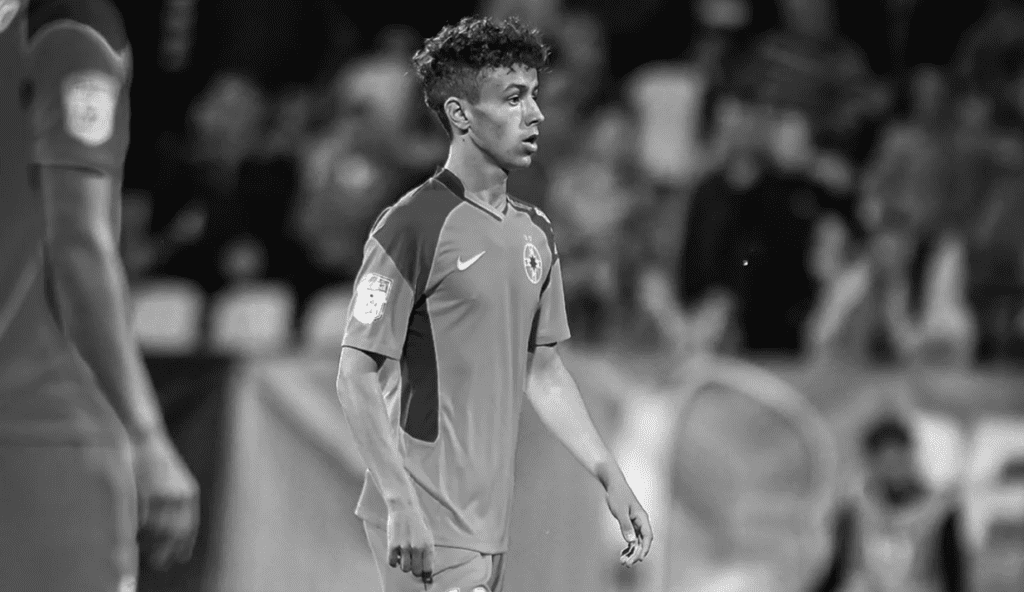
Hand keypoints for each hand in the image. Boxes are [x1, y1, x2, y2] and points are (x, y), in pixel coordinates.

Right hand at [133, 432, 199, 569]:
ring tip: (144, 551)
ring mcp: (161, 495)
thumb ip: (179, 503)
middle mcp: (179, 496)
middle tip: (159, 563)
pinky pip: (140, 521)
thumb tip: (173, 533)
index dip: (185, 545)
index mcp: (189, 493)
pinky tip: (133, 535)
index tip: (180, 558)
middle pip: (174, 534)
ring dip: (150, 544)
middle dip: (166, 551)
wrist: (145, 437)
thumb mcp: (176, 480)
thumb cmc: (158, 460)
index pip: (190, 527)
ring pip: (156, 530)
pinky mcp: (143, 494)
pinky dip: (137, 532)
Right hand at [386, 501, 435, 584]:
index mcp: (428, 545)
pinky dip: (393, 561)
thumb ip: (427, 552)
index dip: (425, 573)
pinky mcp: (393, 545)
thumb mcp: (428, 536)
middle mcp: (417, 548)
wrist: (404, 508)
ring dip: (404, 565)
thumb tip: (427, 569)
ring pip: (404, 568)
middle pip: (416, 571)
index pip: (428, 568)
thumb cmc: (417, 521)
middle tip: (413, 563)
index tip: (423, 573)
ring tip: (404, 557)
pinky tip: (396, 554)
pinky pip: (392, 562)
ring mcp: (404, 547)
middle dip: (415, 570)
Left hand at [604, 471, 652, 567]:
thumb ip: (625, 526)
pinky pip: (632, 538)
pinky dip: (628, 546)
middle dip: (636, 553)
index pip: (647, 537)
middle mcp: (641, 521)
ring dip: (631, 552)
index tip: (638, 559)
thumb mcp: (620, 511)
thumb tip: (631, 541)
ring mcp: (636, 523)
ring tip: (623, 561)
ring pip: (637, 541)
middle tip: (627, 563)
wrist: (613, 484)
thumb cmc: (617, 495)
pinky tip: (623, 553)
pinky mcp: (630, 523)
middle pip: (643, 541)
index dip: (644, 549)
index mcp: (642, 518)